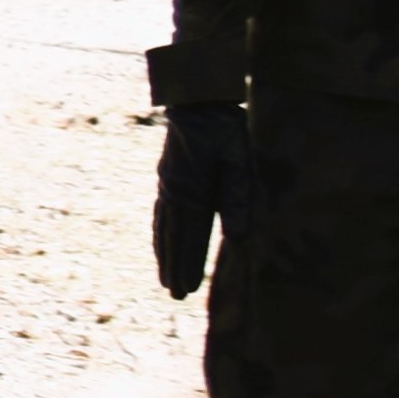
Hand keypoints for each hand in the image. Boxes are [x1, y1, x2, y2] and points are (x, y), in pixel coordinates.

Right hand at [153, 95, 247, 299]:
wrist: (198, 103)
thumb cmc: (224, 132)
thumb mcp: (238, 163)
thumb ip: (237, 198)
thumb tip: (239, 236)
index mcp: (193, 194)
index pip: (190, 238)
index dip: (188, 265)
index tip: (185, 289)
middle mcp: (175, 195)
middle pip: (173, 238)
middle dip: (174, 267)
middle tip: (174, 294)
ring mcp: (168, 187)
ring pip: (164, 228)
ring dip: (164, 254)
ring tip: (163, 276)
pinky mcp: (168, 179)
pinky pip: (161, 213)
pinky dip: (159, 232)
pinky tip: (160, 239)